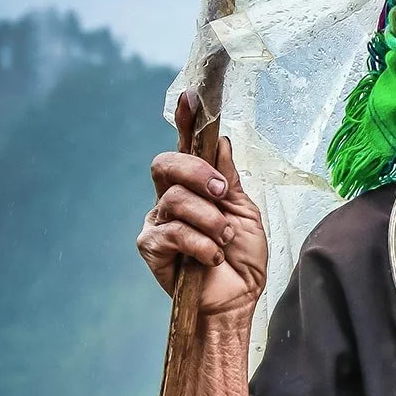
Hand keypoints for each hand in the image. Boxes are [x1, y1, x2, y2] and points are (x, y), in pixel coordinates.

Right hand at [137, 91, 267, 317]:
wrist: (238, 299)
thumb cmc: (242, 259)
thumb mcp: (246, 212)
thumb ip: (230, 178)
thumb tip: (222, 141)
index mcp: (196, 187)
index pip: (185, 147)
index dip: (185, 121)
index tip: (191, 96)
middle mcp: (170, 199)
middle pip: (166, 164)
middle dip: (196, 173)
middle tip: (222, 193)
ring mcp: (157, 221)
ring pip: (175, 200)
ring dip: (210, 220)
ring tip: (224, 239)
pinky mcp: (150, 246)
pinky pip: (172, 232)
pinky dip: (201, 244)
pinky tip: (212, 258)